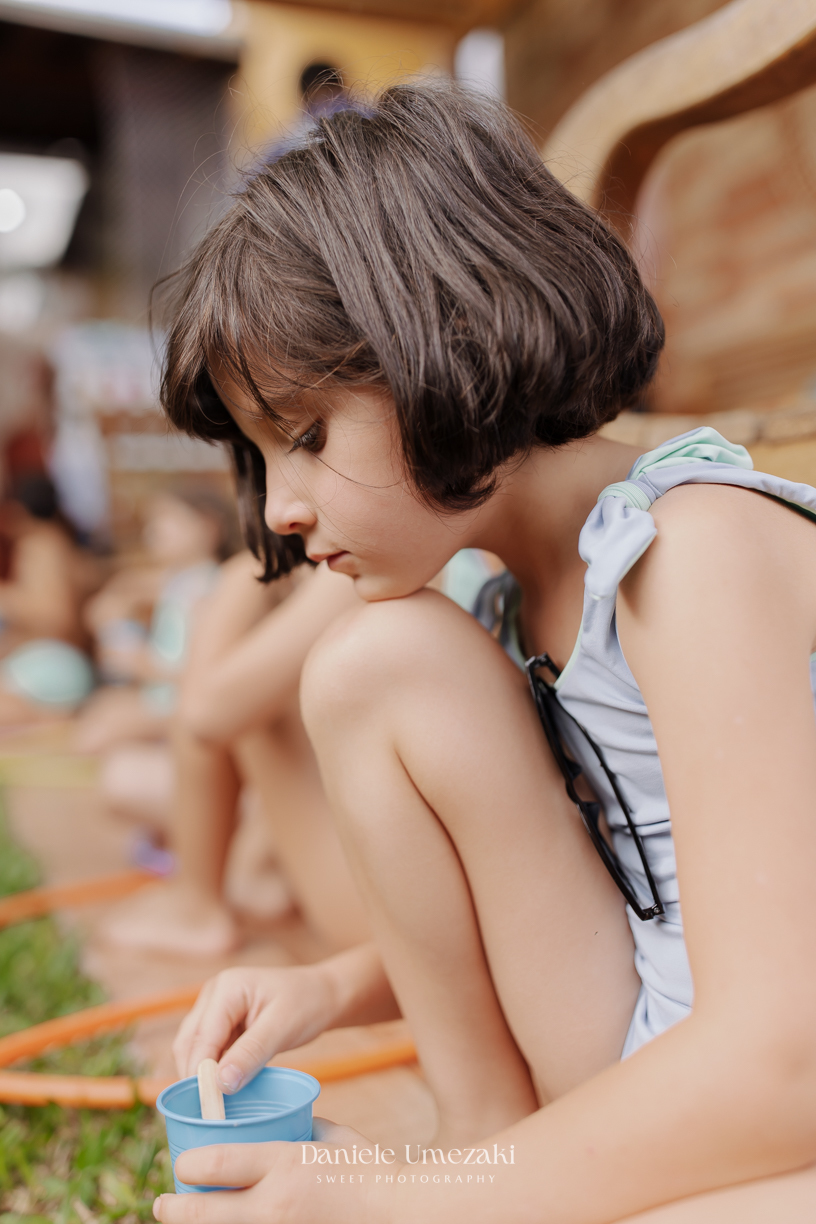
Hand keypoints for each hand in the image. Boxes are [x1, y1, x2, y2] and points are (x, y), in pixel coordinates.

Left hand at [153, 1119, 388, 1223]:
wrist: (399, 1213)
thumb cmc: (366, 1169)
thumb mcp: (329, 1136)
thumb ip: (297, 1131)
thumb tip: (275, 1126)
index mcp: (284, 1163)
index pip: (213, 1164)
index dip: (187, 1164)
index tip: (182, 1163)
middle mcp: (274, 1204)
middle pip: (203, 1212)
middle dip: (175, 1209)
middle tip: (162, 1205)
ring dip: (200, 1222)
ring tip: (187, 1217)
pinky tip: (227, 1221)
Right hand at [172, 965, 340, 1093]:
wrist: (323, 995)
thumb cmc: (307, 1003)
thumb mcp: (283, 1028)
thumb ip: (251, 1053)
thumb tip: (220, 1084)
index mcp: (227, 988)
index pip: (202, 1037)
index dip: (200, 1073)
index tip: (208, 1107)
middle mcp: (214, 994)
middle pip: (190, 1043)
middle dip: (196, 1077)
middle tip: (210, 1111)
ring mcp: (215, 1008)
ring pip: (195, 1049)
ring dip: (202, 1075)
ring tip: (216, 1105)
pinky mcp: (222, 1023)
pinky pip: (209, 1051)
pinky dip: (214, 1070)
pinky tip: (224, 1090)